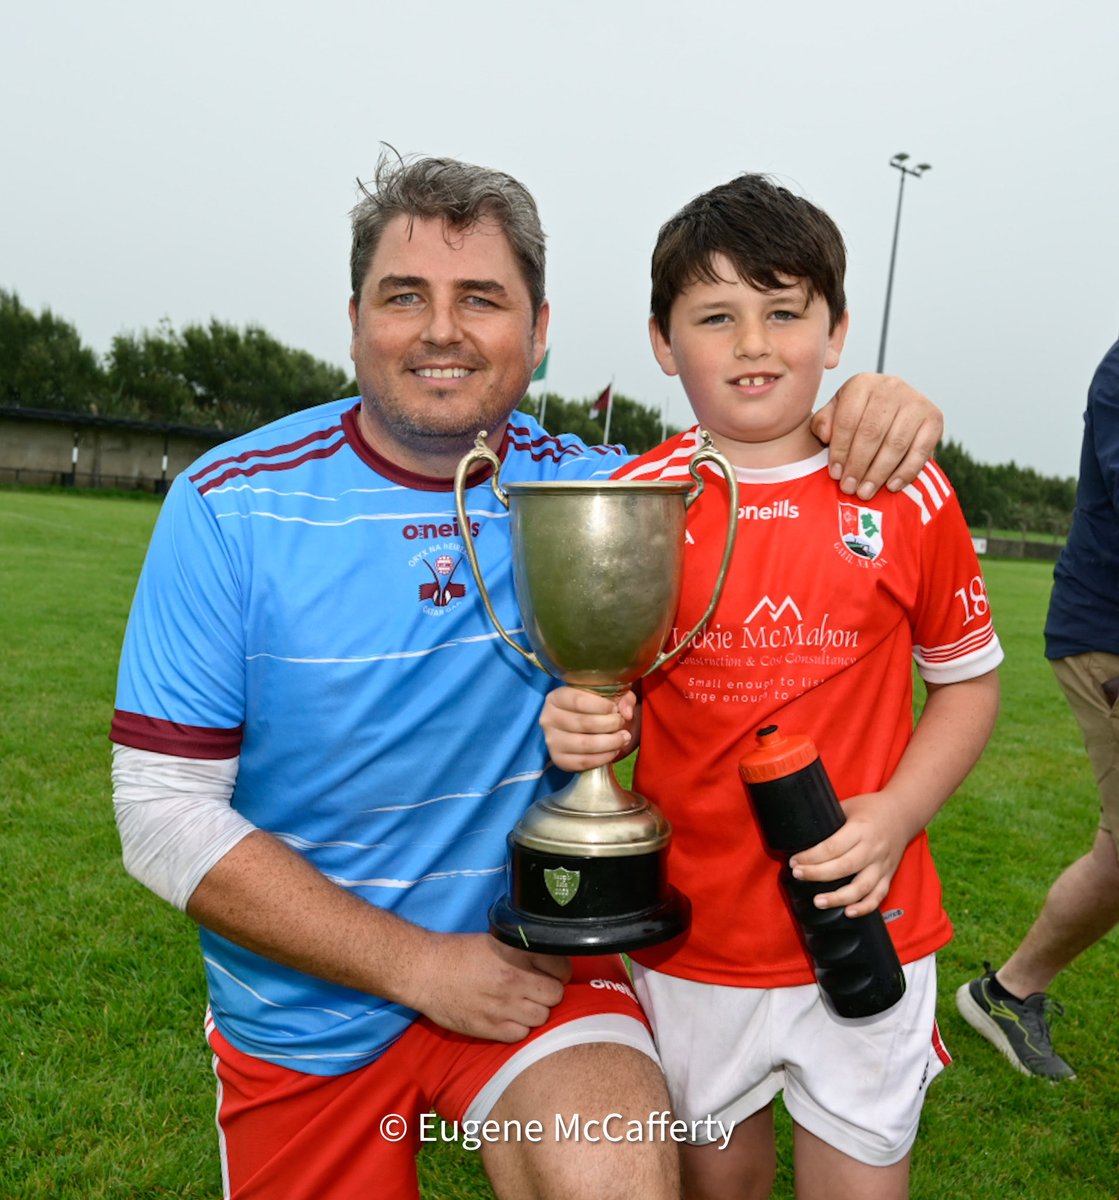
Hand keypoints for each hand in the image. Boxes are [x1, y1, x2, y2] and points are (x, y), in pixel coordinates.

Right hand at [412, 932, 572, 1041]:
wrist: (425, 972)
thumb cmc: (458, 953)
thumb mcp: (496, 940)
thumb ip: (524, 952)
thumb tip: (550, 964)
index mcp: (518, 954)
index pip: (562, 970)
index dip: (558, 973)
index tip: (550, 974)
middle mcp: (514, 980)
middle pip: (556, 996)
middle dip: (548, 993)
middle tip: (535, 990)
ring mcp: (503, 1006)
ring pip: (542, 1018)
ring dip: (534, 1012)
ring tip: (519, 1004)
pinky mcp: (490, 1027)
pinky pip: (521, 1034)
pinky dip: (517, 1028)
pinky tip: (506, 1017)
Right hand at [540, 687, 638, 771]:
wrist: (583, 726)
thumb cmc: (595, 708)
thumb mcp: (609, 696)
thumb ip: (623, 698)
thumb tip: (626, 713)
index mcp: (556, 698)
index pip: (579, 701)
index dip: (602, 706)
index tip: (615, 709)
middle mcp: (548, 718)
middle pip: (583, 723)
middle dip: (610, 724)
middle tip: (622, 723)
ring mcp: (552, 741)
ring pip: (585, 744)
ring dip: (610, 742)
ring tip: (624, 737)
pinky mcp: (558, 759)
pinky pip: (584, 762)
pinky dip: (604, 757)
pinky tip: (614, 750)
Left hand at [787, 793, 910, 917]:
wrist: (904, 812)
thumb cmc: (871, 808)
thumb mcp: (848, 806)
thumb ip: (829, 819)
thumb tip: (801, 830)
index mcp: (861, 828)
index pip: (833, 847)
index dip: (811, 856)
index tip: (795, 860)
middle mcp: (873, 848)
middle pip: (844, 867)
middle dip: (817, 874)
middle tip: (798, 875)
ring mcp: (882, 864)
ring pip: (861, 887)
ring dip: (839, 897)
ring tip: (818, 902)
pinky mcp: (889, 875)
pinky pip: (878, 895)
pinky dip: (864, 907)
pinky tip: (848, 913)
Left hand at [810, 373, 942, 499]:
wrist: (893, 411)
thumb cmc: (857, 416)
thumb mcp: (834, 414)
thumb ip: (823, 423)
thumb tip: (826, 435)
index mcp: (862, 383)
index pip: (847, 420)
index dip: (840, 450)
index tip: (835, 475)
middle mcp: (891, 386)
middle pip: (871, 433)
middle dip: (858, 465)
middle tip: (850, 488)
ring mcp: (915, 401)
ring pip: (895, 444)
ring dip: (878, 473)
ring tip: (866, 492)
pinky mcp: (935, 418)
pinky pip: (920, 450)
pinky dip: (905, 472)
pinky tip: (891, 486)